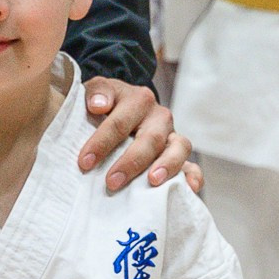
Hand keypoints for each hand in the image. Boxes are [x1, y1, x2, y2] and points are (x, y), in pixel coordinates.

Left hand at [79, 78, 195, 193]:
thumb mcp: (97, 90)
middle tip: (112, 181)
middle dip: (131, 161)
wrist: (121, 105)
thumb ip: (96, 92)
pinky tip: (189, 188)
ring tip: (153, 181)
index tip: (85, 162)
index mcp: (139, 99)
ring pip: (178, 148)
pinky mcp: (179, 154)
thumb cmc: (106, 104)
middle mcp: (159, 117)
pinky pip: (192, 164)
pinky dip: (193, 175)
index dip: (102, 143)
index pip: (119, 122)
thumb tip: (98, 105)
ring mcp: (172, 136)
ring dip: (167, 165)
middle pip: (150, 138)